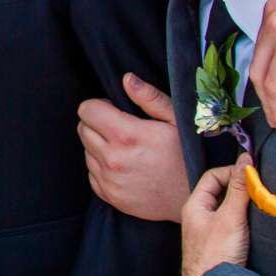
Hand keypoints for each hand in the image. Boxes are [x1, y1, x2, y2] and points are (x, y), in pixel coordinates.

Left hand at [76, 74, 187, 221]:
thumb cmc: (188, 155)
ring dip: (99, 145)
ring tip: (125, 148)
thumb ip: (149, 98)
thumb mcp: (177, 121)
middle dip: (97, 123)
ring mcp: (109, 180)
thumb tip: (127, 79)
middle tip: (120, 128)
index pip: (87, 110)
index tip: (114, 110)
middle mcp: (112, 159)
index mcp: (127, 135)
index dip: (100, 105)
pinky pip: (92, 173)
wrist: (192, 196)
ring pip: (86, 151)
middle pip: (83, 129)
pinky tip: (124, 165)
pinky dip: (102, 166)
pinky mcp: (109, 195)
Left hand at [180, 164, 250, 275]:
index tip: (253, 175)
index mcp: (195, 206)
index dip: (233, 171)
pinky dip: (246, 221)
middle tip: (260, 188)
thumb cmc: (216, 256)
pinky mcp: (220, 247)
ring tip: (262, 204)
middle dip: (241, 188)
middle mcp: (199, 218)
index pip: (213, 176)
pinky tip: (258, 225)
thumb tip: (246, 160)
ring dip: (245, 205)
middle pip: (221, 192)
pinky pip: (233, 225)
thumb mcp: (230, 218)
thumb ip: (239, 189)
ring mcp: (209, 233)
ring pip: (228, 210)